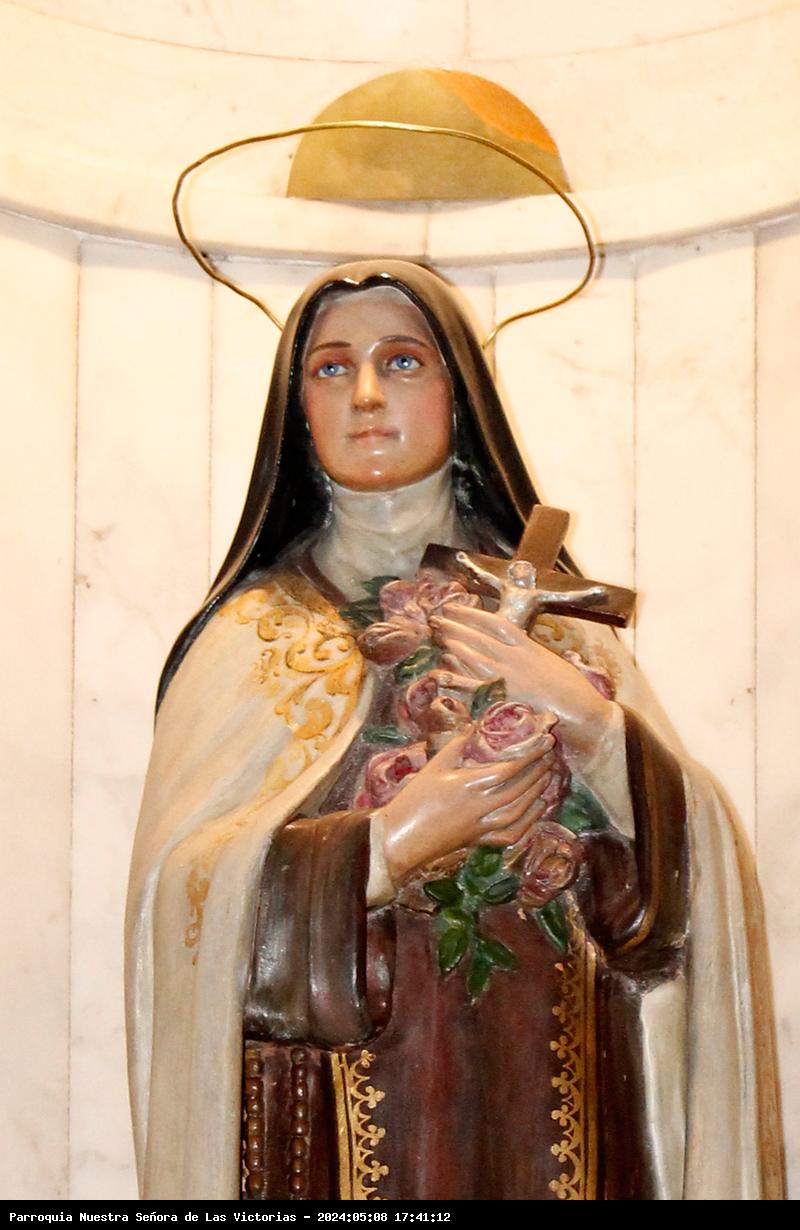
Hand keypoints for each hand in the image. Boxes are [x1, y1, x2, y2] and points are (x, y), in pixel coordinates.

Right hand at [378, 727, 555, 884]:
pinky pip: (510, 835)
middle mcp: (479, 807)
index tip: (545, 742)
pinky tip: (537, 812)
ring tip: (547, 779)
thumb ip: (457, 744)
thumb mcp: (434, 766)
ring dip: (536, 795)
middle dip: (538, 772)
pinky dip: (528, 824)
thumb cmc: (415, 798)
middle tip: (550, 757)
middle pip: (519, 789)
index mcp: (468, 785)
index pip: (509, 768)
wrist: (401, 837)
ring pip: (519, 812)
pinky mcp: (478, 841)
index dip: (530, 755)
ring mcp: (481, 827)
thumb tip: (476, 725)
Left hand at [428, 605, 614, 761]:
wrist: (584, 713)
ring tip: (439, 635)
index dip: (474, 615)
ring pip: (476, 657)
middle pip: (481, 637)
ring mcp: (510, 679)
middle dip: (457, 625)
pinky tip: (443, 672)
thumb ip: (532, 655)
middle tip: (437, 618)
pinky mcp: (506, 701)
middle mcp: (517, 659)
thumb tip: (520, 649)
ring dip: (455, 644)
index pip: (497, 624)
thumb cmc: (573, 691)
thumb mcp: (552, 664)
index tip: (457, 608)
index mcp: (530, 648)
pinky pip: (476, 688)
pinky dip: (458, 679)